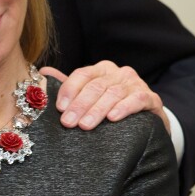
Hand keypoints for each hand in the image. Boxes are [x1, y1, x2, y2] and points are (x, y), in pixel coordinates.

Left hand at [40, 61, 168, 132]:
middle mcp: (118, 73)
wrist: (145, 122)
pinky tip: (113, 118)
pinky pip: (137, 99)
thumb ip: (68, 86)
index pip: (82, 75)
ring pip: (113, 93)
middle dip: (80, 105)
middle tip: (68, 123)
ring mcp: (136, 84)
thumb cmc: (110, 108)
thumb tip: (43, 72)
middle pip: (95, 86)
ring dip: (97, 110)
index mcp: (101, 70)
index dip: (69, 90)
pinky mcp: (151, 98)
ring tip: (85, 125)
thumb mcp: (88, 97)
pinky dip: (124, 108)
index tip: (59, 108)